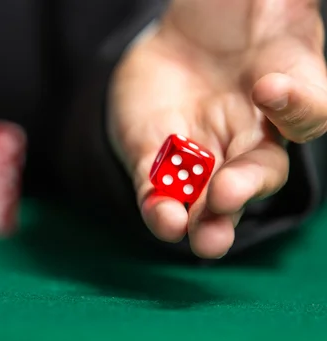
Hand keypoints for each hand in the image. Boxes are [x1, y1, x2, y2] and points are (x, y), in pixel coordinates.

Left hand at [108, 0, 325, 258]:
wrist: (188, 33)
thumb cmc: (248, 30)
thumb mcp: (280, 29)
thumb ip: (294, 49)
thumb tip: (284, 68)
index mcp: (284, 114)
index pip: (302, 120)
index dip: (294, 109)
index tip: (270, 88)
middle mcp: (243, 144)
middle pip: (248, 178)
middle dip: (236, 195)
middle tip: (225, 199)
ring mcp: (196, 155)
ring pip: (200, 197)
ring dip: (192, 216)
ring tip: (181, 225)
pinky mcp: (152, 156)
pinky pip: (154, 185)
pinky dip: (154, 199)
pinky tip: (159, 212)